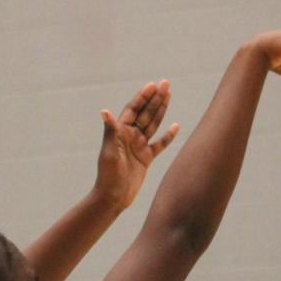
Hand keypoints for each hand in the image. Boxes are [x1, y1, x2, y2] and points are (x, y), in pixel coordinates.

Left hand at [95, 81, 179, 210]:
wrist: (113, 197)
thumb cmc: (108, 175)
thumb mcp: (109, 152)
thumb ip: (110, 131)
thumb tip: (104, 111)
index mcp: (120, 132)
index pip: (133, 110)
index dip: (142, 97)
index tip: (152, 85)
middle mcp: (130, 136)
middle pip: (145, 113)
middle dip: (155, 98)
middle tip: (165, 83)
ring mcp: (139, 147)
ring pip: (153, 124)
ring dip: (161, 110)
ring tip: (169, 95)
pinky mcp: (146, 158)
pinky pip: (159, 144)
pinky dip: (168, 136)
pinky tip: (176, 126)